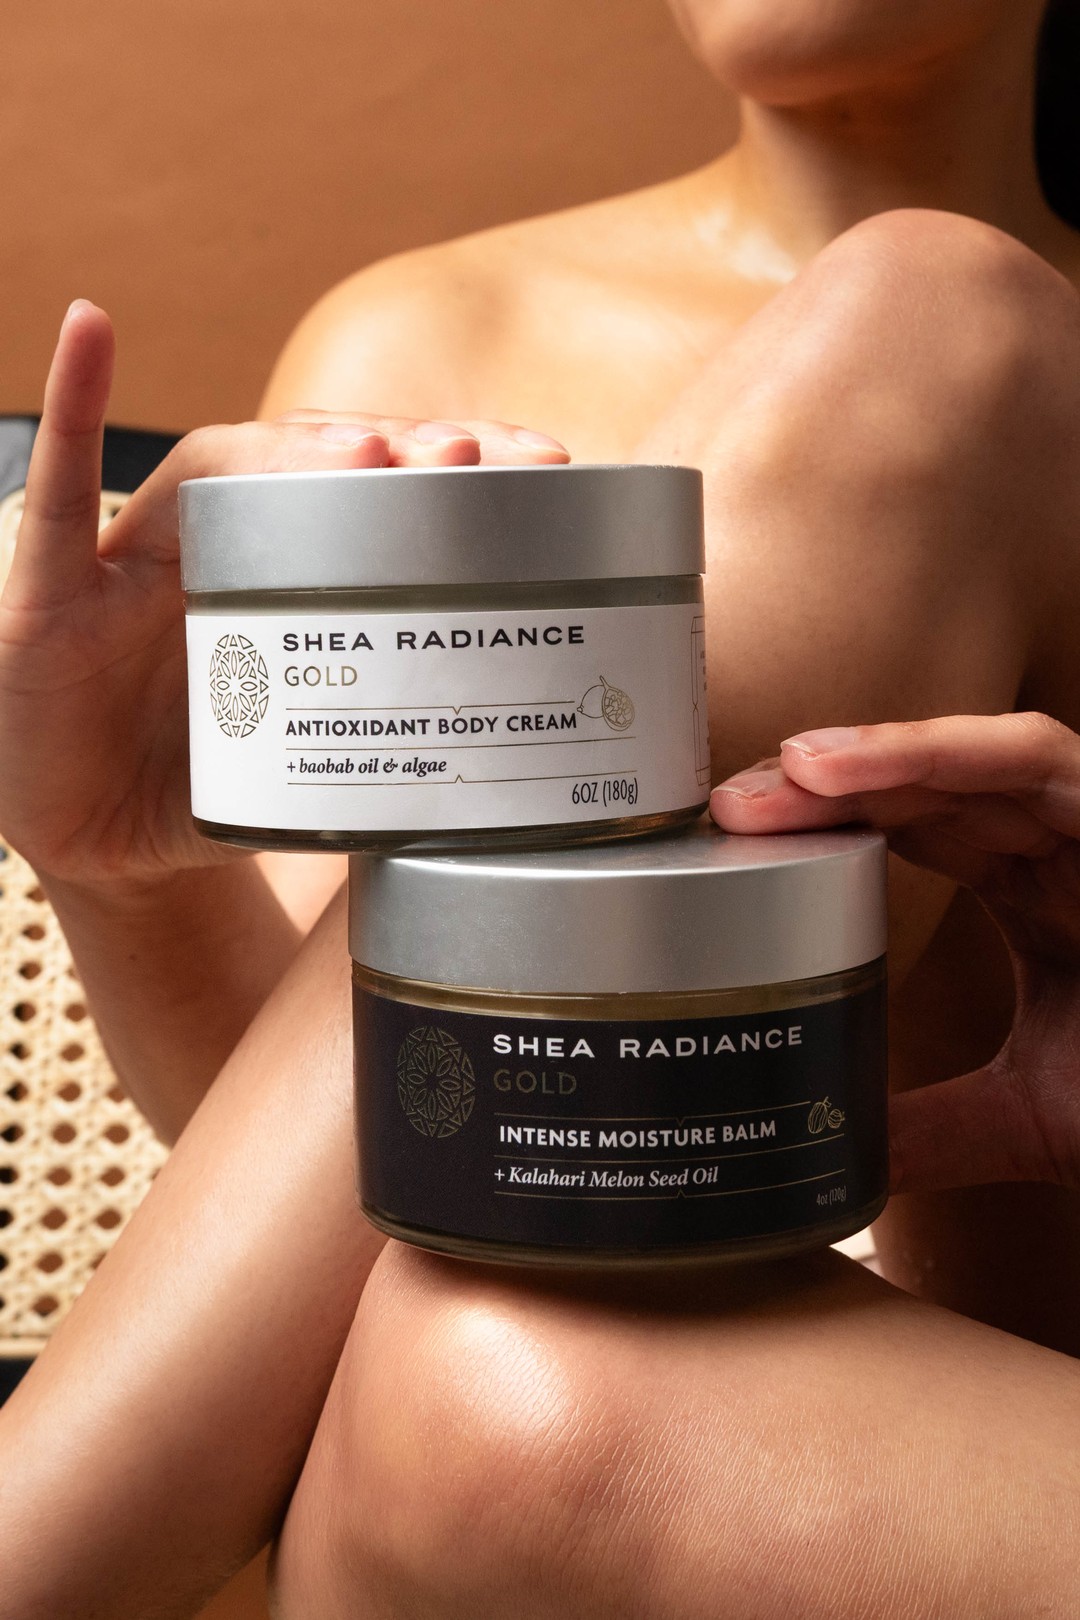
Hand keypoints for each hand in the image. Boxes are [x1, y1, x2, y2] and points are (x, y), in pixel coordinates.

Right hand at [0, 301, 567, 888]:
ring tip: (364, 454)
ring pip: (214, 473)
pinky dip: (69, 409)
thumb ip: (395, 744)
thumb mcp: (324, 766)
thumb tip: (518, 760)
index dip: (455, 473)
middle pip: (309, 469)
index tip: (542, 466)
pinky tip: (90, 328)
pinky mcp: (49, 602)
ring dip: (287, 452)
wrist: (108, 851)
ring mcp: (133, 566)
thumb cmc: (216, 792)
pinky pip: (55, 503)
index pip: (378, 497)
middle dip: (393, 455)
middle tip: (466, 457)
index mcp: (292, 578)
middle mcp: (219, 551)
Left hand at [710, 713, 1079, 1193]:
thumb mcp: (1028, 1121)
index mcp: (1032, 891)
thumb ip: (930, 1129)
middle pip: (921, 788)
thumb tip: (824, 1164)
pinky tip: (848, 763)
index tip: (730, 855)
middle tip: (723, 812)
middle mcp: (1058, 845)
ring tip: (779, 774)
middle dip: (821, 789)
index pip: (907, 835)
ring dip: (868, 756)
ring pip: (968, 756)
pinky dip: (944, 750)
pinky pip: (1038, 755)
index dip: (819, 831)